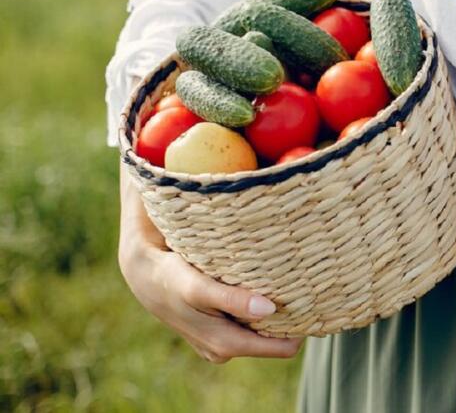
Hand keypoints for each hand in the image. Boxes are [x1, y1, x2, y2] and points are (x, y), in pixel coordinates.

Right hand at [118, 161, 302, 361]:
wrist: (136, 263)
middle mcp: (167, 306)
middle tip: (301, 335)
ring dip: (264, 346)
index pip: (197, 290)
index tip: (269, 306)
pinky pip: (230, 347)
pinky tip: (292, 331)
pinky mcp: (198, 339)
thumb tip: (195, 117)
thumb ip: (181, 174)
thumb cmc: (156, 214)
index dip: (233, 301)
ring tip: (307, 330)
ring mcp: (182, 327)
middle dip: (260, 342)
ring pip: (224, 348)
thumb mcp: (158, 192)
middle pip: (217, 336)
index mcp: (155, 268)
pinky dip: (258, 344)